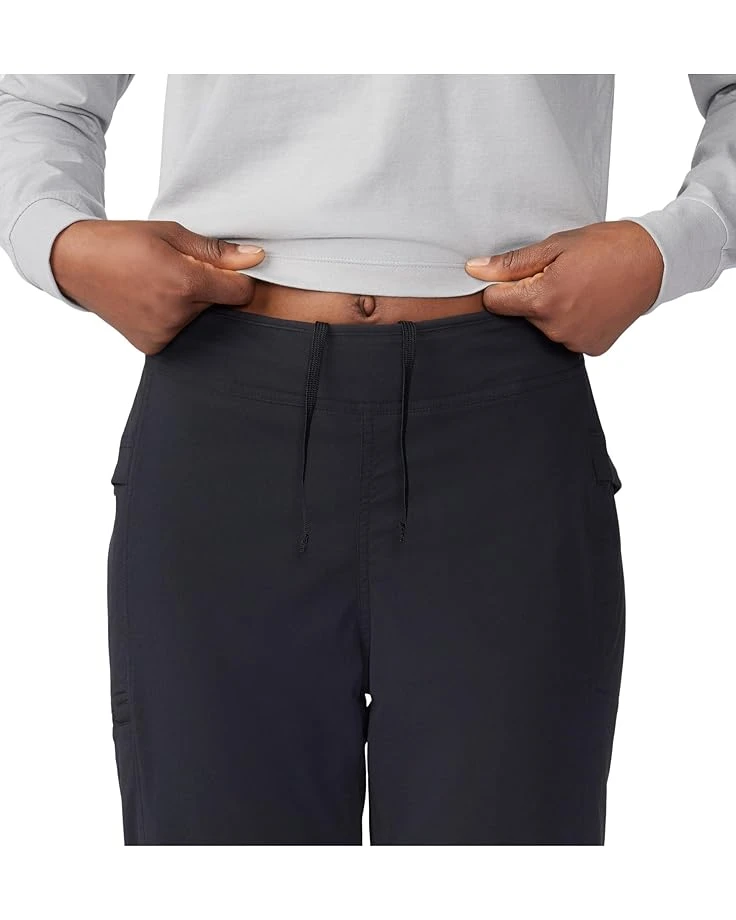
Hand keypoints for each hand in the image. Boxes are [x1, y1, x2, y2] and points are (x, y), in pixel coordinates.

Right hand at [50, 220, 265, 353]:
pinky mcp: (152, 346)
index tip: (221, 266)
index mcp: (185, 283)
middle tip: (177, 270)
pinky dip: (173, 318)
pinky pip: (180, 332)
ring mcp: (163, 334)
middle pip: (219, 304)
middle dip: (209, 287)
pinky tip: (151, 301)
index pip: (241, 292)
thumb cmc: (123, 242)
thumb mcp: (171, 233)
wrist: (76, 263)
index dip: (237, 277)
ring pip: (199, 319)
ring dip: (190, 304)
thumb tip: (257, 258)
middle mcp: (176, 315)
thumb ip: (216, 251)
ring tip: (159, 284)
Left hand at [464, 220, 663, 354]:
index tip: (521, 274)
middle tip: (560, 276)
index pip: (495, 303)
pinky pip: (566, 337)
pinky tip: (588, 304)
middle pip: (520, 316)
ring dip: (551, 311)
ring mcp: (574, 341)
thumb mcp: (556, 245)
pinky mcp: (590, 349)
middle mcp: (556, 328)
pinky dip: (571, 322)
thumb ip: (512, 263)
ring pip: (543, 329)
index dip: (503, 287)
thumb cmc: (605, 247)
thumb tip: (474, 270)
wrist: (654, 262)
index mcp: (543, 300)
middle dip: (531, 297)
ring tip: (578, 288)